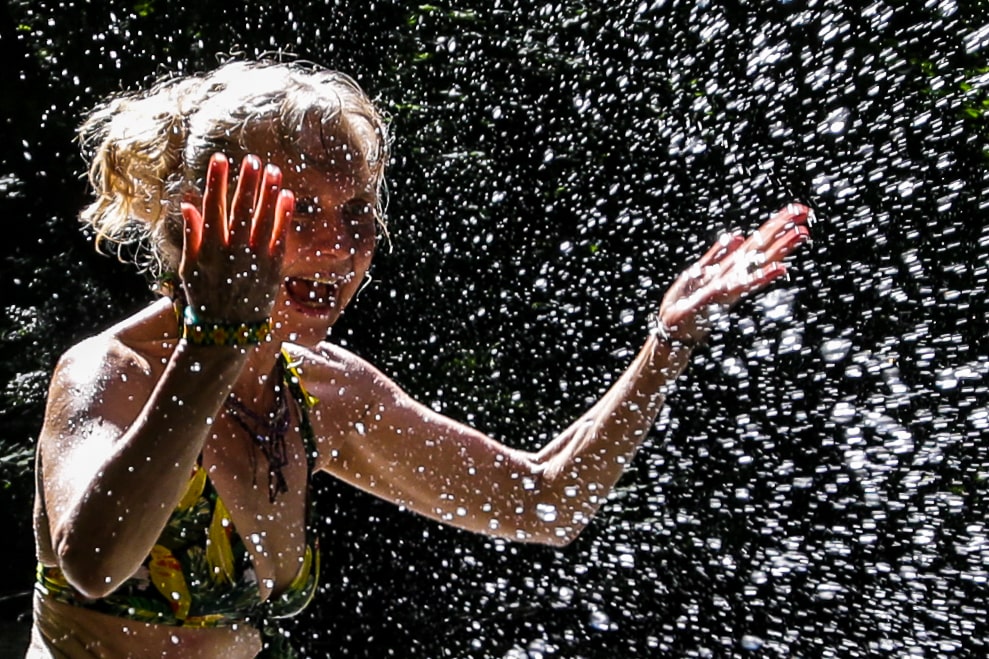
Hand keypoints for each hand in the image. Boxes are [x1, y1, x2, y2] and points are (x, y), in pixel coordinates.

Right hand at [179, 153, 293, 322]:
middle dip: (246, 182)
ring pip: (263, 220)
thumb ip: (191, 235)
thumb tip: (187, 204)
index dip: (217, 181)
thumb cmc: (204, 296)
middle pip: (241, 209)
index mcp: (209, 248)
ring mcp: (255, 260)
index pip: (213, 206)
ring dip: (269, 193)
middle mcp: (233, 251)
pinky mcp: (273, 269)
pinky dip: (284, 217)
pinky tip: (287, 196)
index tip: (220, 158)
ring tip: (273, 170)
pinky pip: (280, 238)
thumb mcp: (189, 268)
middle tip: (252, 159)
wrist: (227, 330)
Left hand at [657, 203, 811, 344]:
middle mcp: (733, 275)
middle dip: (782, 230)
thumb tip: (735, 236)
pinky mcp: (719, 297)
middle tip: (805, 213)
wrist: (670, 331)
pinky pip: (743, 284)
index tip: (796, 210)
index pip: (755, 242)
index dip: (775, 225)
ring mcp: (729, 286)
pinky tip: (780, 269)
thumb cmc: (683, 303)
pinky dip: (762, 277)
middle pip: (762, 248)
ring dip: (781, 249)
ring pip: (758, 263)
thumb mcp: (697, 272)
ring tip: (801, 234)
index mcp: (728, 267)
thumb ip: (716, 255)